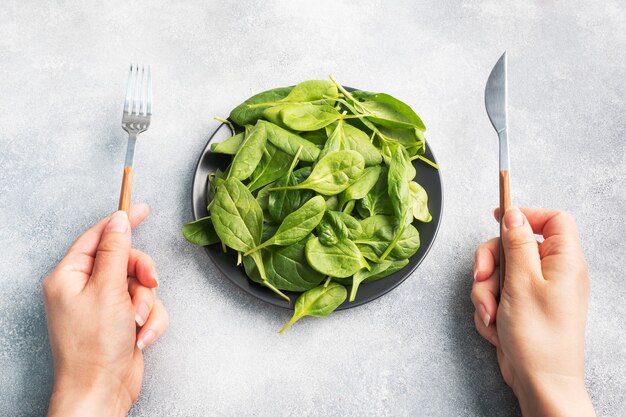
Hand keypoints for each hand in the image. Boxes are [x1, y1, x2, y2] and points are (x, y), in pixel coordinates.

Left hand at [44, 204, 168, 416]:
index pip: (98, 236)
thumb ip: (116, 251)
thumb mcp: (107, 290)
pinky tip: (142, 335)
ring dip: (146, 304)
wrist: (101, 390)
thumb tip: (119, 221)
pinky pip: (147, 307)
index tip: (142, 208)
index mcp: (70, 276)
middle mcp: (86, 288)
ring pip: (141, 285)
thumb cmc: (93, 347)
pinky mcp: (123, 321)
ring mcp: (106, 305)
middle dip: (142, 275)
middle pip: (126, 261)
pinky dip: (150, 321)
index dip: (121, 221)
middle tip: (149, 283)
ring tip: (137, 322)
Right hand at [471, 207, 594, 416]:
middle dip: (491, 262)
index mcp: (564, 261)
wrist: (539, 382)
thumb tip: (513, 215)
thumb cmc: (539, 338)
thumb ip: (516, 244)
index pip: (552, 220)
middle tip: (482, 276)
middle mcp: (552, 273)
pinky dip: (489, 307)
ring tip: (490, 313)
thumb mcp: (522, 282)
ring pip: (499, 271)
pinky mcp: (520, 306)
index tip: (497, 218)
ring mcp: (535, 290)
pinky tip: (495, 326)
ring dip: (486, 291)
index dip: (525, 215)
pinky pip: (496, 293)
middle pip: (514, 245)